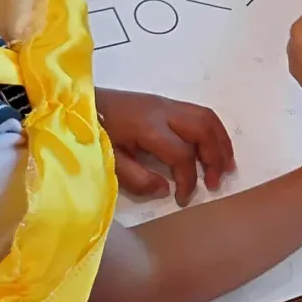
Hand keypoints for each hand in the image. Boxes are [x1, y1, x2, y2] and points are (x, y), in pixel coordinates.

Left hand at [94, 88, 234, 205]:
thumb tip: (167, 189)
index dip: (188, 180)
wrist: (75, 103)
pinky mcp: (163, 102)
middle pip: (203, 129)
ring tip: (226, 166)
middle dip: (215, 158)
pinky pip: (198, 113)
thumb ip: (137, 178)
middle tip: (216, 183)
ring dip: (220, 142)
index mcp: (148, 127)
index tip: (183, 199)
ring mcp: (165, 103)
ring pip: (206, 117)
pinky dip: (212, 131)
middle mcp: (163, 111)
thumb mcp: (108, 161)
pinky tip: (212, 148)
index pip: (182, 155)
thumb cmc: (91, 134)